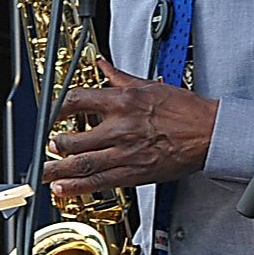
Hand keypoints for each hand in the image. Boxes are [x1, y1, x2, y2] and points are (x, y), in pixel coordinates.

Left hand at [47, 60, 215, 195]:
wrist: (210, 134)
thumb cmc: (186, 111)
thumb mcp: (150, 85)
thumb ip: (120, 77)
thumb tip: (103, 65)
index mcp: (123, 102)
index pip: (77, 100)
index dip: (57, 108)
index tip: (51, 114)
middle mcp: (121, 127)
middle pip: (74, 138)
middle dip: (55, 144)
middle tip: (48, 145)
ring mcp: (126, 152)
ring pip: (82, 163)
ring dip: (58, 169)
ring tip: (43, 172)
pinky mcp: (134, 173)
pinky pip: (100, 181)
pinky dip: (77, 187)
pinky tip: (63, 189)